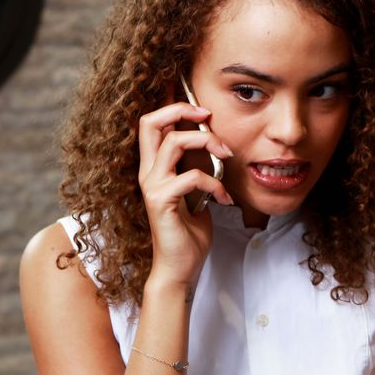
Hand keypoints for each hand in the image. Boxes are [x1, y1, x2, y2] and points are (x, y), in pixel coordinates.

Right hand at [137, 102, 234, 287]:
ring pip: (173, 142)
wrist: (180, 267)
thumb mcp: (196, 192)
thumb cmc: (189, 232)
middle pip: (150, 122)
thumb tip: (215, 145)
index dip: (174, 108)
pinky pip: (192, 177)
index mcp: (154, 168)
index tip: (204, 111)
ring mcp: (152, 186)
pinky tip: (225, 199)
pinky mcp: (161, 201)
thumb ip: (196, 168)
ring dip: (207, 142)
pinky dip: (215, 183)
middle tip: (208, 115)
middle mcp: (148, 173)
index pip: (152, 124)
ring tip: (227, 155)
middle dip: (181, 109)